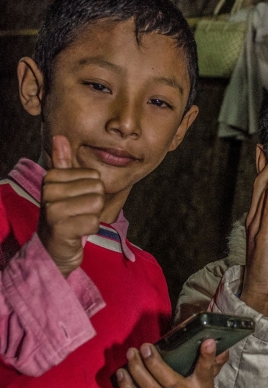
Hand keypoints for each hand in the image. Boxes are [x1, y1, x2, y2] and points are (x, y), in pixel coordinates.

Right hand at [38, 135, 104, 276]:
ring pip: (97, 204)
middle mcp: (49, 191)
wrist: (52, 251)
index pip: (94, 176)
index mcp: (51, 178)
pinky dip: (89, 230)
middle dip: (93, 206)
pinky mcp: (60, 228)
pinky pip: (93, 222)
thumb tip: (59, 137)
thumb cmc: (62, 217)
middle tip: (77, 215)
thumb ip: (62, 163)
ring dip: (92, 217)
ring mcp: (53, 210)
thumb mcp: (62, 188)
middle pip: (98, 189)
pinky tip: (76, 233)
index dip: (91, 192)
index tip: (75, 203)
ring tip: (76, 222)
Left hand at [115, 339, 228, 387]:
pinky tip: (122, 372)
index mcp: (201, 386)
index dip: (207, 358)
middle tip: (146, 346)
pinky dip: (126, 386)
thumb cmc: (193, 387)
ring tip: (131, 354)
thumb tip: (220, 344)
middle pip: (169, 381)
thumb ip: (213, 361)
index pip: (206, 371)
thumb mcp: (206, 376)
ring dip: (137, 370)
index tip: (208, 342)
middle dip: (155, 363)